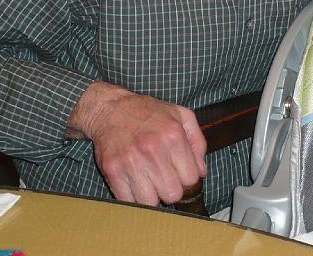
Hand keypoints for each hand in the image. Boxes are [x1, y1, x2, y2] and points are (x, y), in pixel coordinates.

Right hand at [67, 82, 207, 205]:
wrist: (111, 109)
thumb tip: (202, 172)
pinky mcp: (112, 170)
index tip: (180, 173)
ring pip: (150, 202)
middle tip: (164, 179)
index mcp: (173, 135)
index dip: (187, 179)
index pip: (191, 178)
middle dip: (171, 189)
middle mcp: (153, 149)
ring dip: (152, 196)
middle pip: (172, 194)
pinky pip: (128, 201)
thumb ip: (198, 142)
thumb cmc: (149, 113)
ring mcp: (131, 161)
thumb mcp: (182, 115)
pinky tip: (135, 184)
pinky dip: (133, 198)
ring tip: (149, 182)